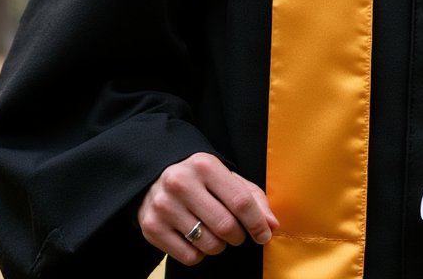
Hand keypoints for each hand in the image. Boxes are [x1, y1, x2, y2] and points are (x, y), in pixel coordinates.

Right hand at [137, 152, 278, 265]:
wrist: (154, 177)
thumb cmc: (200, 179)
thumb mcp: (226, 177)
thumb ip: (252, 198)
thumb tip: (271, 225)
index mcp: (205, 165)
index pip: (240, 200)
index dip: (257, 222)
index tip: (265, 235)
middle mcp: (181, 183)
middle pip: (225, 226)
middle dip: (238, 236)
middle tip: (237, 234)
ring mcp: (164, 206)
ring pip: (208, 244)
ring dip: (220, 246)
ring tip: (216, 234)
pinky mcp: (151, 227)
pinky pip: (189, 256)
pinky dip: (200, 254)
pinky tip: (197, 239)